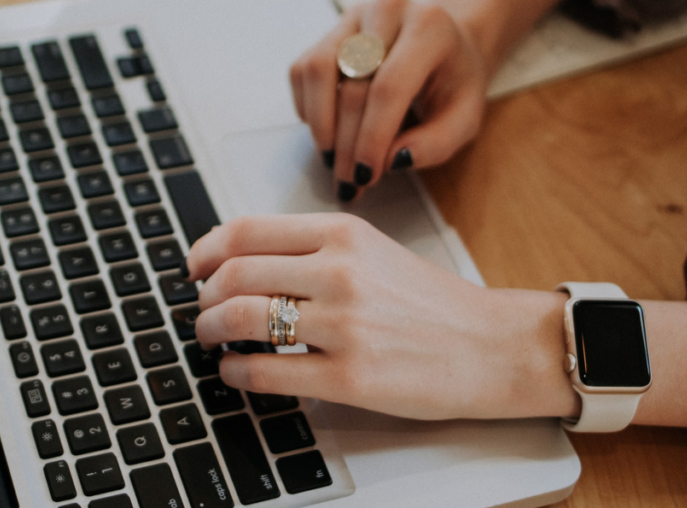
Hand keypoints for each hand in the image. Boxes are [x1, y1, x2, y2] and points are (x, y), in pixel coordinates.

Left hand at [184, 214, 576, 419]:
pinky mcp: (350, 377)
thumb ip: (313, 250)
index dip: (205, 250)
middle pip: (234, 274)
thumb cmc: (432, 303)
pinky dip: (235, 373)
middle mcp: (340, 272)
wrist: (492, 346)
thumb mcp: (374, 252)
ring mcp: (344, 325)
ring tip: (211, 340)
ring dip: (210, 331)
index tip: (194, 267)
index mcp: (343, 234)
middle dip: (203, 296)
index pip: (246, 230)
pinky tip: (235, 373)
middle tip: (202, 310)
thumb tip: (243, 261)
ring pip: (241, 319)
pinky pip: (266, 372)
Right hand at [289, 0, 487, 201]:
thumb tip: (392, 161)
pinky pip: (303, 71)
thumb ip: (436, 144)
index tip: (366, 176)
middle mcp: (387, 11)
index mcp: (429, 28)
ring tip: (333, 158)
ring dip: (320, 125)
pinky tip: (329, 130)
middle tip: (349, 181)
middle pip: (352, 86)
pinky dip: (308, 108)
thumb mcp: (464, 118)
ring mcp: (353, 17)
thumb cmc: (453, 81)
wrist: (445, 43)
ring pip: (317, 72)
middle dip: (347, 145)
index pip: (389, 87)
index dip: (372, 138)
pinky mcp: (329, 31)